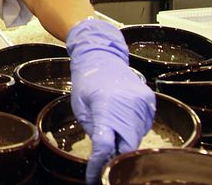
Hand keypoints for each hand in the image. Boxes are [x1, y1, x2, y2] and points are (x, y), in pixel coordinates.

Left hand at [67, 18, 155, 183]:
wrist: (103, 56)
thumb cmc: (86, 81)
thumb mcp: (79, 106)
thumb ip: (92, 129)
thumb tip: (102, 152)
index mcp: (105, 105)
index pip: (105, 144)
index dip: (100, 162)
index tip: (93, 175)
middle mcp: (127, 105)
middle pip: (127, 145)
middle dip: (116, 156)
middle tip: (104, 159)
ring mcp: (142, 103)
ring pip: (136, 137)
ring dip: (124, 141)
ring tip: (111, 127)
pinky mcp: (150, 101)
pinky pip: (143, 125)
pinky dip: (132, 129)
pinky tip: (121, 117)